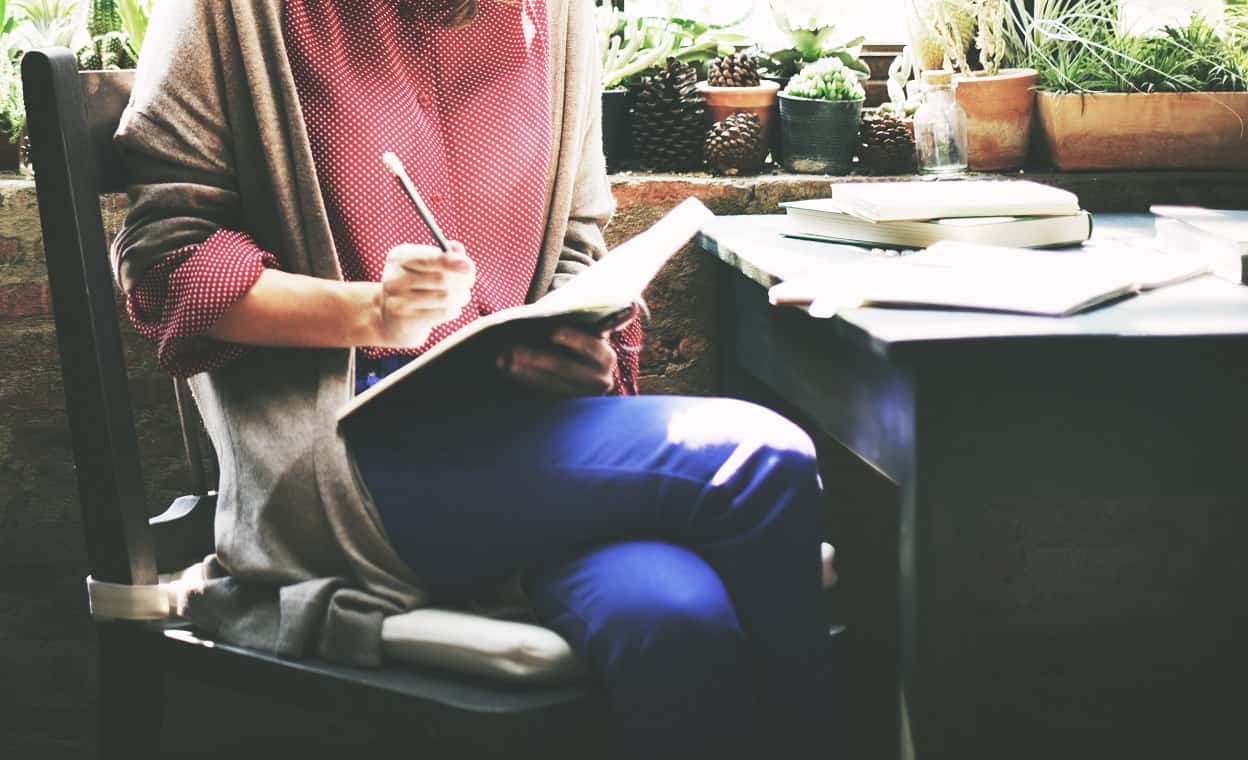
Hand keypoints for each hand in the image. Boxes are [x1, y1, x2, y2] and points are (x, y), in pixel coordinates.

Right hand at [373, 242, 474, 347]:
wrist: (391, 319)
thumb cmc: (416, 287)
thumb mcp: (425, 266)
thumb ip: (443, 255)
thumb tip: (457, 248)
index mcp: (400, 257)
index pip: (428, 258)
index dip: (451, 261)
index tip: (469, 266)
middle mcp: (395, 278)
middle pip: (441, 278)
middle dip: (463, 280)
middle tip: (469, 282)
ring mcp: (399, 301)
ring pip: (445, 297)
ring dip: (461, 296)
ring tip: (461, 296)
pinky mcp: (406, 321)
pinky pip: (443, 313)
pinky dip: (454, 310)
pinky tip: (452, 308)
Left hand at [502, 325, 617, 395]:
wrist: (580, 370)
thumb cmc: (576, 341)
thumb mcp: (582, 333)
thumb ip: (573, 325)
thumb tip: (546, 315)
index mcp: (605, 357)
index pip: (592, 347)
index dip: (574, 339)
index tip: (552, 332)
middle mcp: (600, 379)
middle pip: (565, 367)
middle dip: (537, 357)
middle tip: (512, 348)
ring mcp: (583, 395)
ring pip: (550, 382)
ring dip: (524, 370)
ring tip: (502, 359)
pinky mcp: (567, 404)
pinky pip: (543, 393)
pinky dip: (524, 380)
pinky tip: (507, 370)